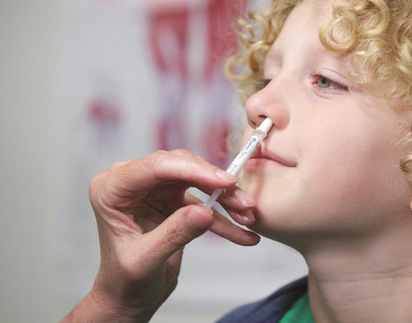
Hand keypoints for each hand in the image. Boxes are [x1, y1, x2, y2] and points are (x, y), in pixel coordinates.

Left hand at [63, 149, 258, 321]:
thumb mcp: (145, 260)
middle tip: (243, 203)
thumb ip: (173, 234)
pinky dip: (223, 217)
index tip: (225, 182)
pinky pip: (203, 201)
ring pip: (197, 179)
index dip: (194, 170)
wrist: (127, 296)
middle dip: (216, 185)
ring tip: (247, 217)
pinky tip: (242, 232)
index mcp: (111, 189)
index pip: (156, 166)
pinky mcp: (171, 199)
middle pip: (181, 168)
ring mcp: (153, 189)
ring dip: (225, 198)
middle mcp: (132, 182)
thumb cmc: (123, 281)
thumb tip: (204, 212)